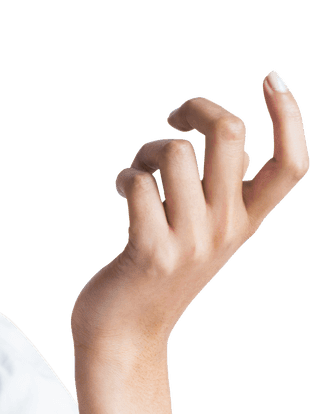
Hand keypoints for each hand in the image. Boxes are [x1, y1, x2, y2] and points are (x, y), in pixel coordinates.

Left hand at [71, 71, 307, 356]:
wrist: (124, 335)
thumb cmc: (157, 270)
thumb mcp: (203, 232)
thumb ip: (219, 188)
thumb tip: (220, 135)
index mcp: (246, 221)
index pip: (293, 165)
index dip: (288, 116)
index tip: (269, 78)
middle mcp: (227, 229)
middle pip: (230, 137)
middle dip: (197, 109)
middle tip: (172, 120)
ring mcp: (190, 242)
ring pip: (175, 154)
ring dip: (146, 150)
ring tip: (138, 173)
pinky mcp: (150, 251)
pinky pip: (138, 184)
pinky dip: (125, 177)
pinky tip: (121, 190)